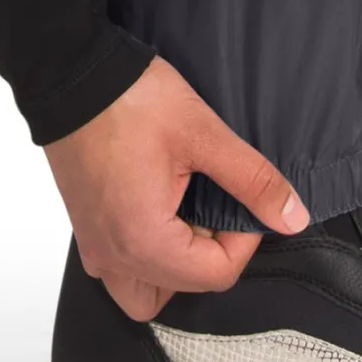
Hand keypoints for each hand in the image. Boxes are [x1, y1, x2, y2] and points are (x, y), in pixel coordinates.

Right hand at [45, 57, 309, 320]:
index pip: (216, 275)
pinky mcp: (86, 227)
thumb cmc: (128, 100)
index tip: (244, 199)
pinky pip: (123, 265)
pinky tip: (164, 204)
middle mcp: (113, 256)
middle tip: (217, 203)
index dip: (244, 240)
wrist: (69, 73)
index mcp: (143, 241)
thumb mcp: (202, 135)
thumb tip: (292, 216)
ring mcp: (94, 245)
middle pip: (183, 287)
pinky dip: (149, 250)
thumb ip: (252, 180)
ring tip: (190, 212)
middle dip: (212, 253)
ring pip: (146, 288)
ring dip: (177, 263)